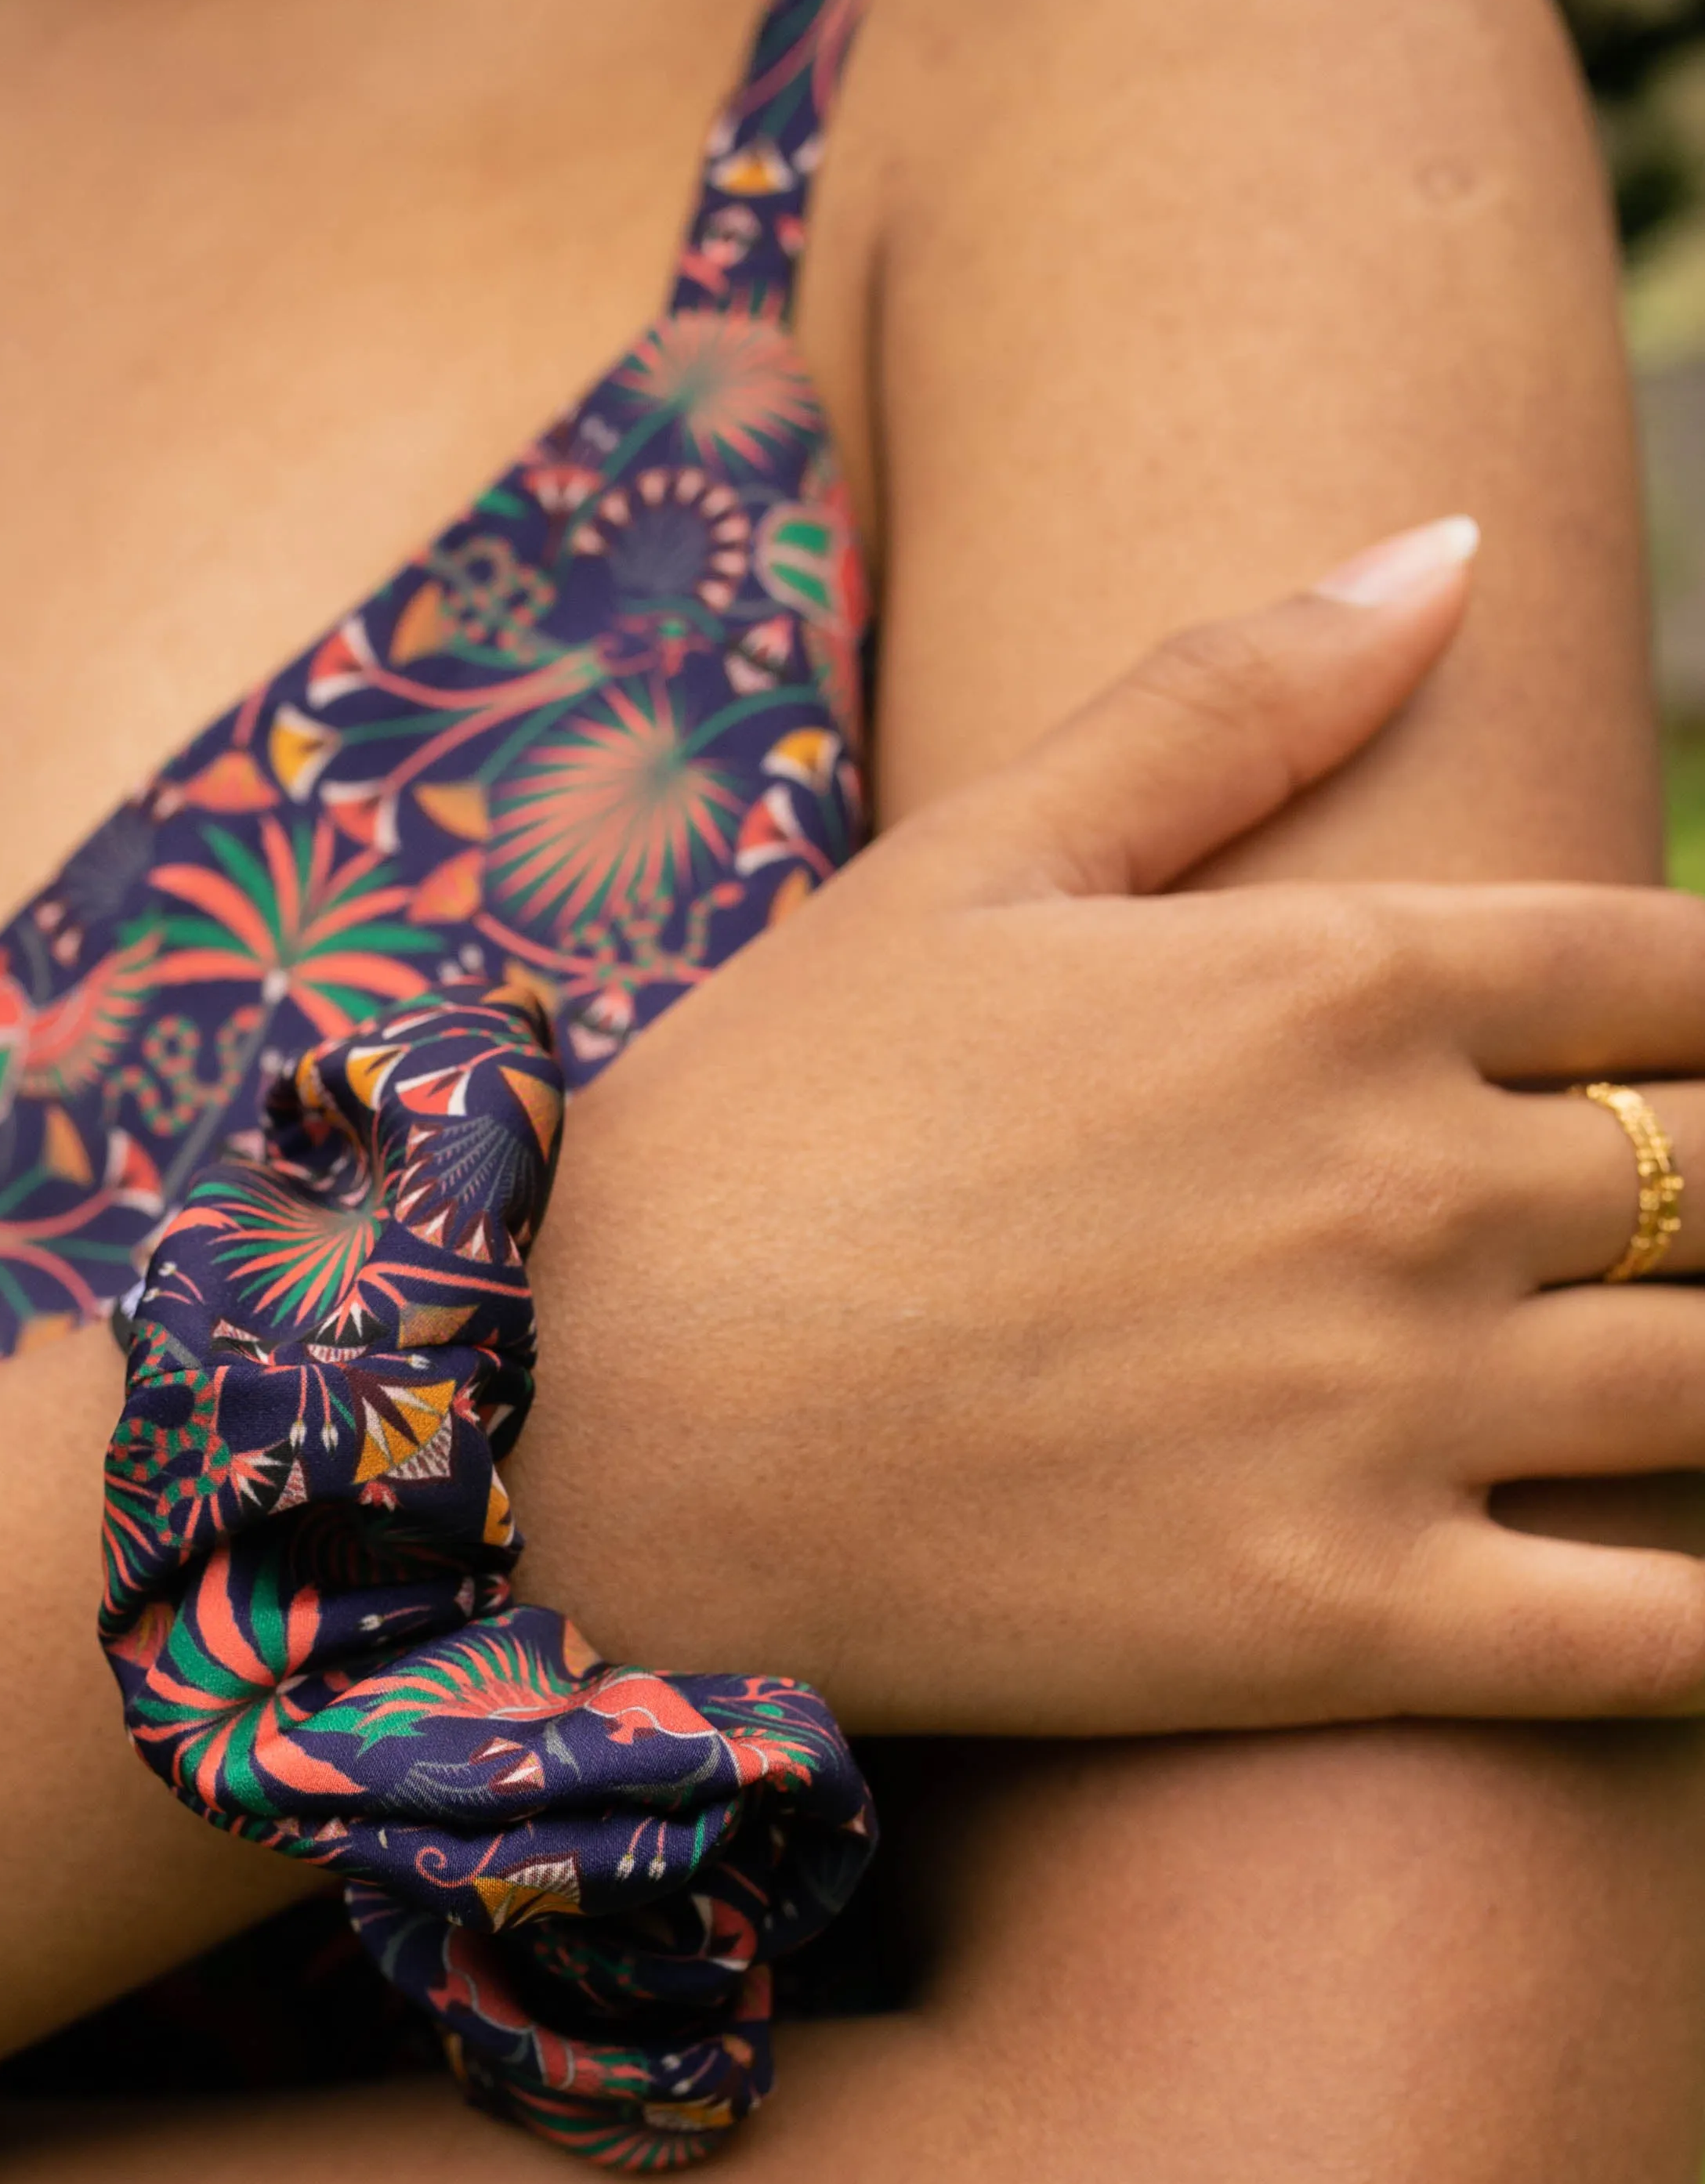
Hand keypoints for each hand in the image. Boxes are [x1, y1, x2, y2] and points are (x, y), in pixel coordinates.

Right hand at [516, 523, 1704, 1731]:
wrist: (590, 1437)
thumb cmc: (752, 1136)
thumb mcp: (963, 868)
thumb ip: (1221, 702)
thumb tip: (1452, 545)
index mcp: (1337, 980)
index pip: (1675, 969)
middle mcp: (1410, 1182)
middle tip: (1697, 1221)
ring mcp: (1394, 1412)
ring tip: (1699, 1380)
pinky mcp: (1350, 1628)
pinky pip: (1653, 1638)